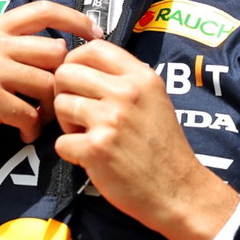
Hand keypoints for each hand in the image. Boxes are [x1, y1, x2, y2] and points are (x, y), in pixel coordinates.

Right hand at [0, 0, 100, 168]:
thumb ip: (6, 45)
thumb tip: (53, 48)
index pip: (42, 9)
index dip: (75, 18)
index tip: (96, 33)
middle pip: (54, 52)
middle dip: (61, 78)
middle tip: (55, 99)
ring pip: (47, 84)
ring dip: (49, 108)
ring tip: (38, 120)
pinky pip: (30, 114)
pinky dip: (32, 129)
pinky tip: (23, 134)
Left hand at [52, 40, 237, 239]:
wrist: (178, 191)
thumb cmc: (162, 147)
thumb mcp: (154, 100)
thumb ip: (124, 80)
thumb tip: (84, 64)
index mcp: (141, 77)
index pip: (92, 48)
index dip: (75, 61)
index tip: (77, 80)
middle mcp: (126, 93)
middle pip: (66, 73)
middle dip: (65, 94)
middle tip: (79, 115)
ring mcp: (111, 120)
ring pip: (60, 104)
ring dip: (67, 124)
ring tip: (89, 137)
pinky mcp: (97, 149)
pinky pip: (60, 141)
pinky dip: (71, 153)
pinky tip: (92, 158)